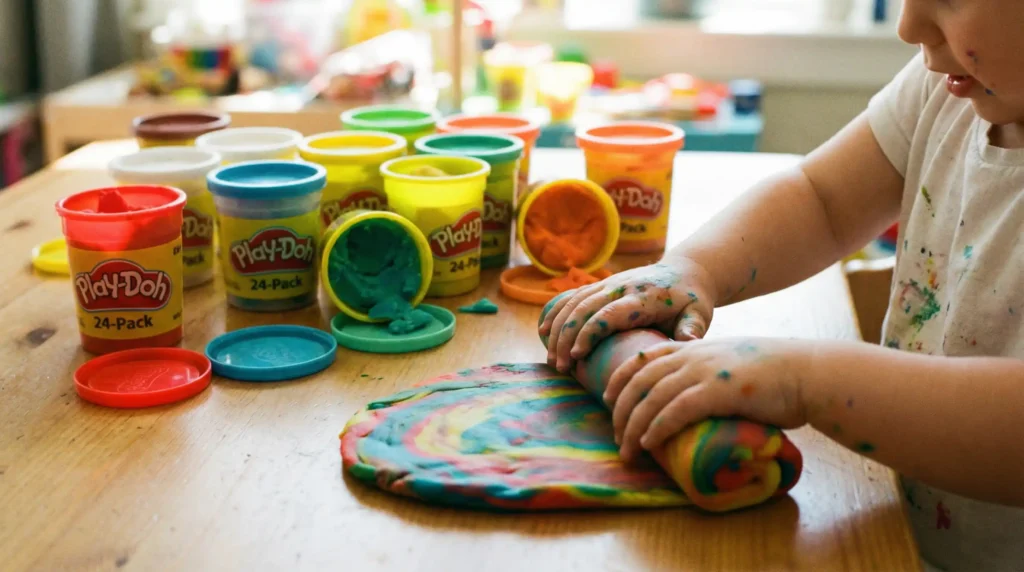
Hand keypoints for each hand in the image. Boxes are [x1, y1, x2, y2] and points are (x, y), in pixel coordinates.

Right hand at [538, 258, 717, 372]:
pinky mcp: (601, 284)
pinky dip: (556, 311)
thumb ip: (693, 329)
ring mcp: (609, 283)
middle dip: (566, 337)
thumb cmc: (693, 300)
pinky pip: (573, 296)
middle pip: (584, 308)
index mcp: (642, 297)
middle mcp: (621, 286)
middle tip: (560, 366)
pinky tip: (543, 331)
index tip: (577, 357)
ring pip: (574, 302)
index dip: (590, 333)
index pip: (609, 313)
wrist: (687, 271)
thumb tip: (688, 343)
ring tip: (551, 358)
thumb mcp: (699, 314)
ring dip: (557, 328)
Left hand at [605, 337, 809, 460]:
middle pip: (639, 379)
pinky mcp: (718, 391)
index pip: (643, 357)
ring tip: (627, 450)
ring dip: (634, 426)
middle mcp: (692, 356)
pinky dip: (657, 428)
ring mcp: (704, 372)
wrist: (808, 372)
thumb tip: (692, 398)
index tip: (607, 398)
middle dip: (621, 409)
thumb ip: (706, 373)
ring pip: (652, 397)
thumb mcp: (730, 363)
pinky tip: (648, 443)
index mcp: (693, 347)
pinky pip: (676, 410)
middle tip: (615, 436)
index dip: (620, 378)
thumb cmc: (775, 374)